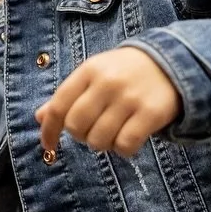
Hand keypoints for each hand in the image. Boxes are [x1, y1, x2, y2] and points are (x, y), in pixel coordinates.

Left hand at [36, 47, 179, 157]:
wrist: (171, 62)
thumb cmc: (123, 72)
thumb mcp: (94, 75)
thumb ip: (67, 96)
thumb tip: (39, 118)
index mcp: (89, 70)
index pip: (59, 106)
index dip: (49, 130)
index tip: (49, 145)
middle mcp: (107, 82)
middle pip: (77, 127)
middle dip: (81, 136)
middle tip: (93, 130)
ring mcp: (130, 97)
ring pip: (99, 140)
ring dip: (103, 144)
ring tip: (113, 132)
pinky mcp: (151, 113)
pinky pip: (125, 145)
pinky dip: (123, 150)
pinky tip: (128, 139)